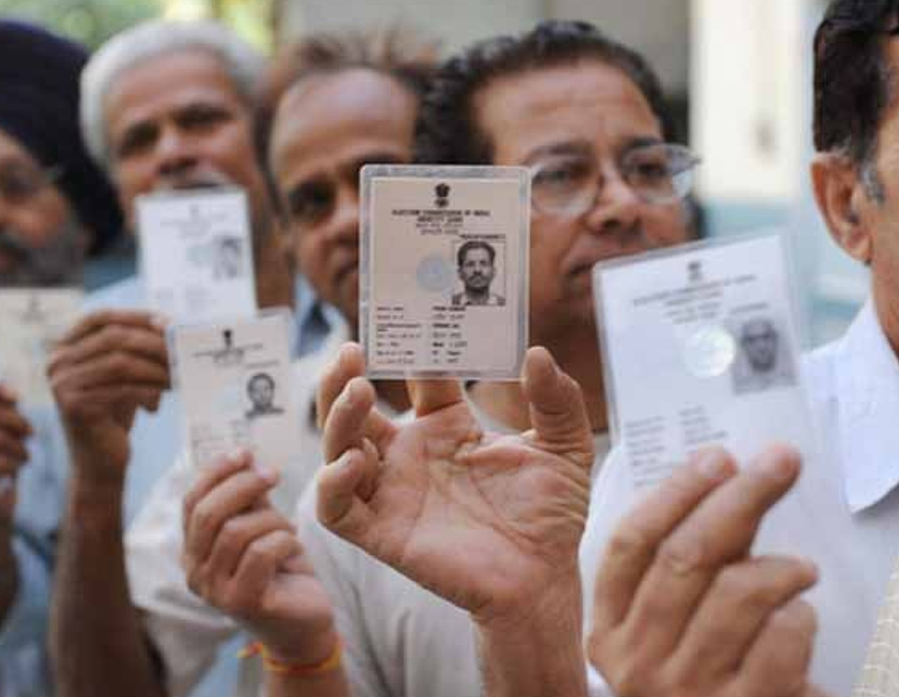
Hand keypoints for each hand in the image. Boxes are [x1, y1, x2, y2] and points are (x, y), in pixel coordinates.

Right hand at [47, 310, 168, 486]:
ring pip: (120, 363)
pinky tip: (164, 397)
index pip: (100, 318)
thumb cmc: (114, 415)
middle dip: (153, 343)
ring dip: (156, 368)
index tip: (168, 322)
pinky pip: (122, 389)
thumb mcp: (121, 376)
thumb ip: (134, 349)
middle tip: (183, 351)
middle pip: (114, 338)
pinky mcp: (74, 406)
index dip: (135, 316)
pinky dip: (149, 390)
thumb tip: (171, 326)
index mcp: (64, 348)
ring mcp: (62, 384)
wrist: (99, 462)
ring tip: (179, 375)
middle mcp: (57, 362)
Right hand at [182, 451, 335, 664]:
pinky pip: (260, 553)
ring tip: (288, 528)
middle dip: (243, 485)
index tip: (245, 452)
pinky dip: (283, 541)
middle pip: (208, 513)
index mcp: (193, 550)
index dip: (216, 471)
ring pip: (235, 532)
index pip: (191, 501)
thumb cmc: (282, 571)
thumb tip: (244, 457)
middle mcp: (194, 572)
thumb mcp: (262, 526)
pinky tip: (293, 547)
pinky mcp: (242, 603)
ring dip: (271, 519)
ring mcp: (214, 591)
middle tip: (274, 474)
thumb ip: (248, 499)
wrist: (304, 622)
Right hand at [314, 343, 593, 624]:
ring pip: (338, 447)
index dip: (414, 349)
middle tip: (352, 349)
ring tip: (357, 390)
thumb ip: (558, 400)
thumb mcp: (566, 448)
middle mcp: (411, 455)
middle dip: (343, 376)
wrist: (545, 579)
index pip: (416, 377)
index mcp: (448, 427)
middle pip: (356, 407)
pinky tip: (356, 461)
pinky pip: (336, 509)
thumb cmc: (551, 516)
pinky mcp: (382, 533)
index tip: (418, 320)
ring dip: (336, 417)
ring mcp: (392, 492)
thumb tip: (536, 352)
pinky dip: (332, 482)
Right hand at [587, 446, 823, 696]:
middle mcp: (637, 662)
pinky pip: (779, 641)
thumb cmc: (703, 683)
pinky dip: (799, 617)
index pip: (631, 544)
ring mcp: (686, 691)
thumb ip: (689, 570)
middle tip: (780, 463)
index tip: (717, 458)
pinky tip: (801, 617)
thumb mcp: (670, 632)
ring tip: (803, 568)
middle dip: (739, 497)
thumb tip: (730, 483)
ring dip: (780, 566)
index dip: (676, 492)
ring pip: (735, 593)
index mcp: (610, 632)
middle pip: (685, 556)